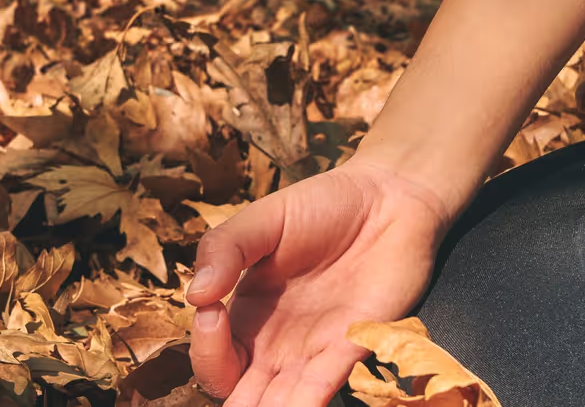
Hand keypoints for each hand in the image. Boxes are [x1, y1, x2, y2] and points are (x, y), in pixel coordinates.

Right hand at [186, 157, 452, 405]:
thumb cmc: (322, 206)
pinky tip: (301, 406)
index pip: (214, 359)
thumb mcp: (263, 220)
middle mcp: (278, 343)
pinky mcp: (355, 347)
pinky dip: (308, 402)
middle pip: (241, 394)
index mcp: (248, 316)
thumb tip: (195, 294)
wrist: (389, 198)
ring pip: (281, 402)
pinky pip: (326, 386)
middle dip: (235, 404)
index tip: (211, 312)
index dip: (205, 349)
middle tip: (238, 398)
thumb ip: (224, 249)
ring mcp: (316, 350)